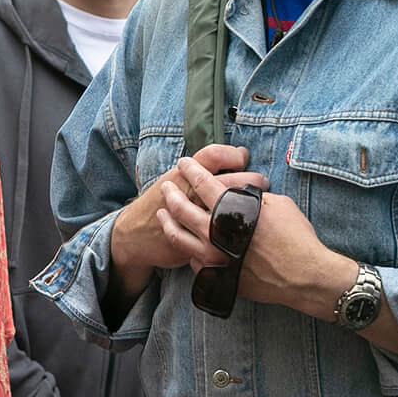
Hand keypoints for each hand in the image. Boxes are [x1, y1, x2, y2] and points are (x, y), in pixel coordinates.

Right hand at [111, 143, 269, 278]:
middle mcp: (190, 195)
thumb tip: (236, 157)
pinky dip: (241, 228)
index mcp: (183, 176)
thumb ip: (198, 171)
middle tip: (262, 181)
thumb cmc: (158, 204)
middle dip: (252, 180)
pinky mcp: (197, 241)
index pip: (215, 155)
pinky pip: (228, 233)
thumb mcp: (173, 180)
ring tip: (260, 202)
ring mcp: (194, 220)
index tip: (244, 158)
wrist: (135, 235)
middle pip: (230, 181)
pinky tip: (247, 225)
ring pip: (232, 208)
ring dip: (252, 204)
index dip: (234, 155)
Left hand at [157, 159, 351, 313]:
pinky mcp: (215, 274)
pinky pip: (192, 259)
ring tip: (161, 213)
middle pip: (182, 208)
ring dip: (167, 222)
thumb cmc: (296, 237)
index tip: (184, 163)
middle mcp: (216, 232)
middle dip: (171, 193)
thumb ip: (252, 196)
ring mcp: (212, 256)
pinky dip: (187, 248)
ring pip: (178, 236)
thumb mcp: (277, 204)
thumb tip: (240, 189)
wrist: (303, 276)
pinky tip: (184, 242)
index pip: (203, 183)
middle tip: (165, 187)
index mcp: (231, 209)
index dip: (191, 170)